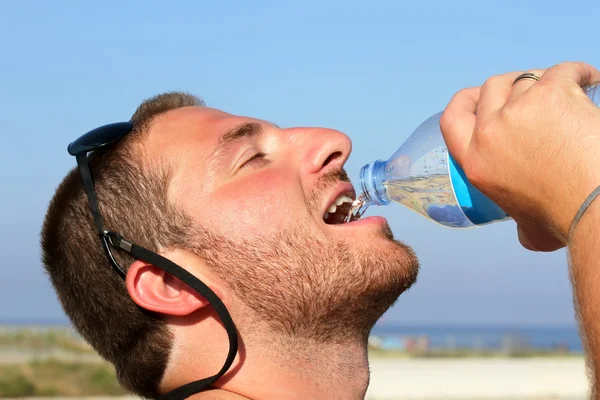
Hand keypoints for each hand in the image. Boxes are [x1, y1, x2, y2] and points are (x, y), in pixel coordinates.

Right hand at [440, 62, 599, 250]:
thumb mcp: (526, 229)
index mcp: (475, 162)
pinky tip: (590, 79)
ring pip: (527, 78)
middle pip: (491, 88)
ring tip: (569, 91)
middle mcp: (490, 133)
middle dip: (509, 84)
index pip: (452, 118)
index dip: (465, 101)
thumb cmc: (565, 219)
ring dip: (544, 80)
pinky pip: (563, 70)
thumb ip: (519, 224)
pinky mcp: (552, 94)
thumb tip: (525, 230)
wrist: (593, 205)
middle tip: (529, 88)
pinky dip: (578, 72)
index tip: (478, 97)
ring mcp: (519, 110)